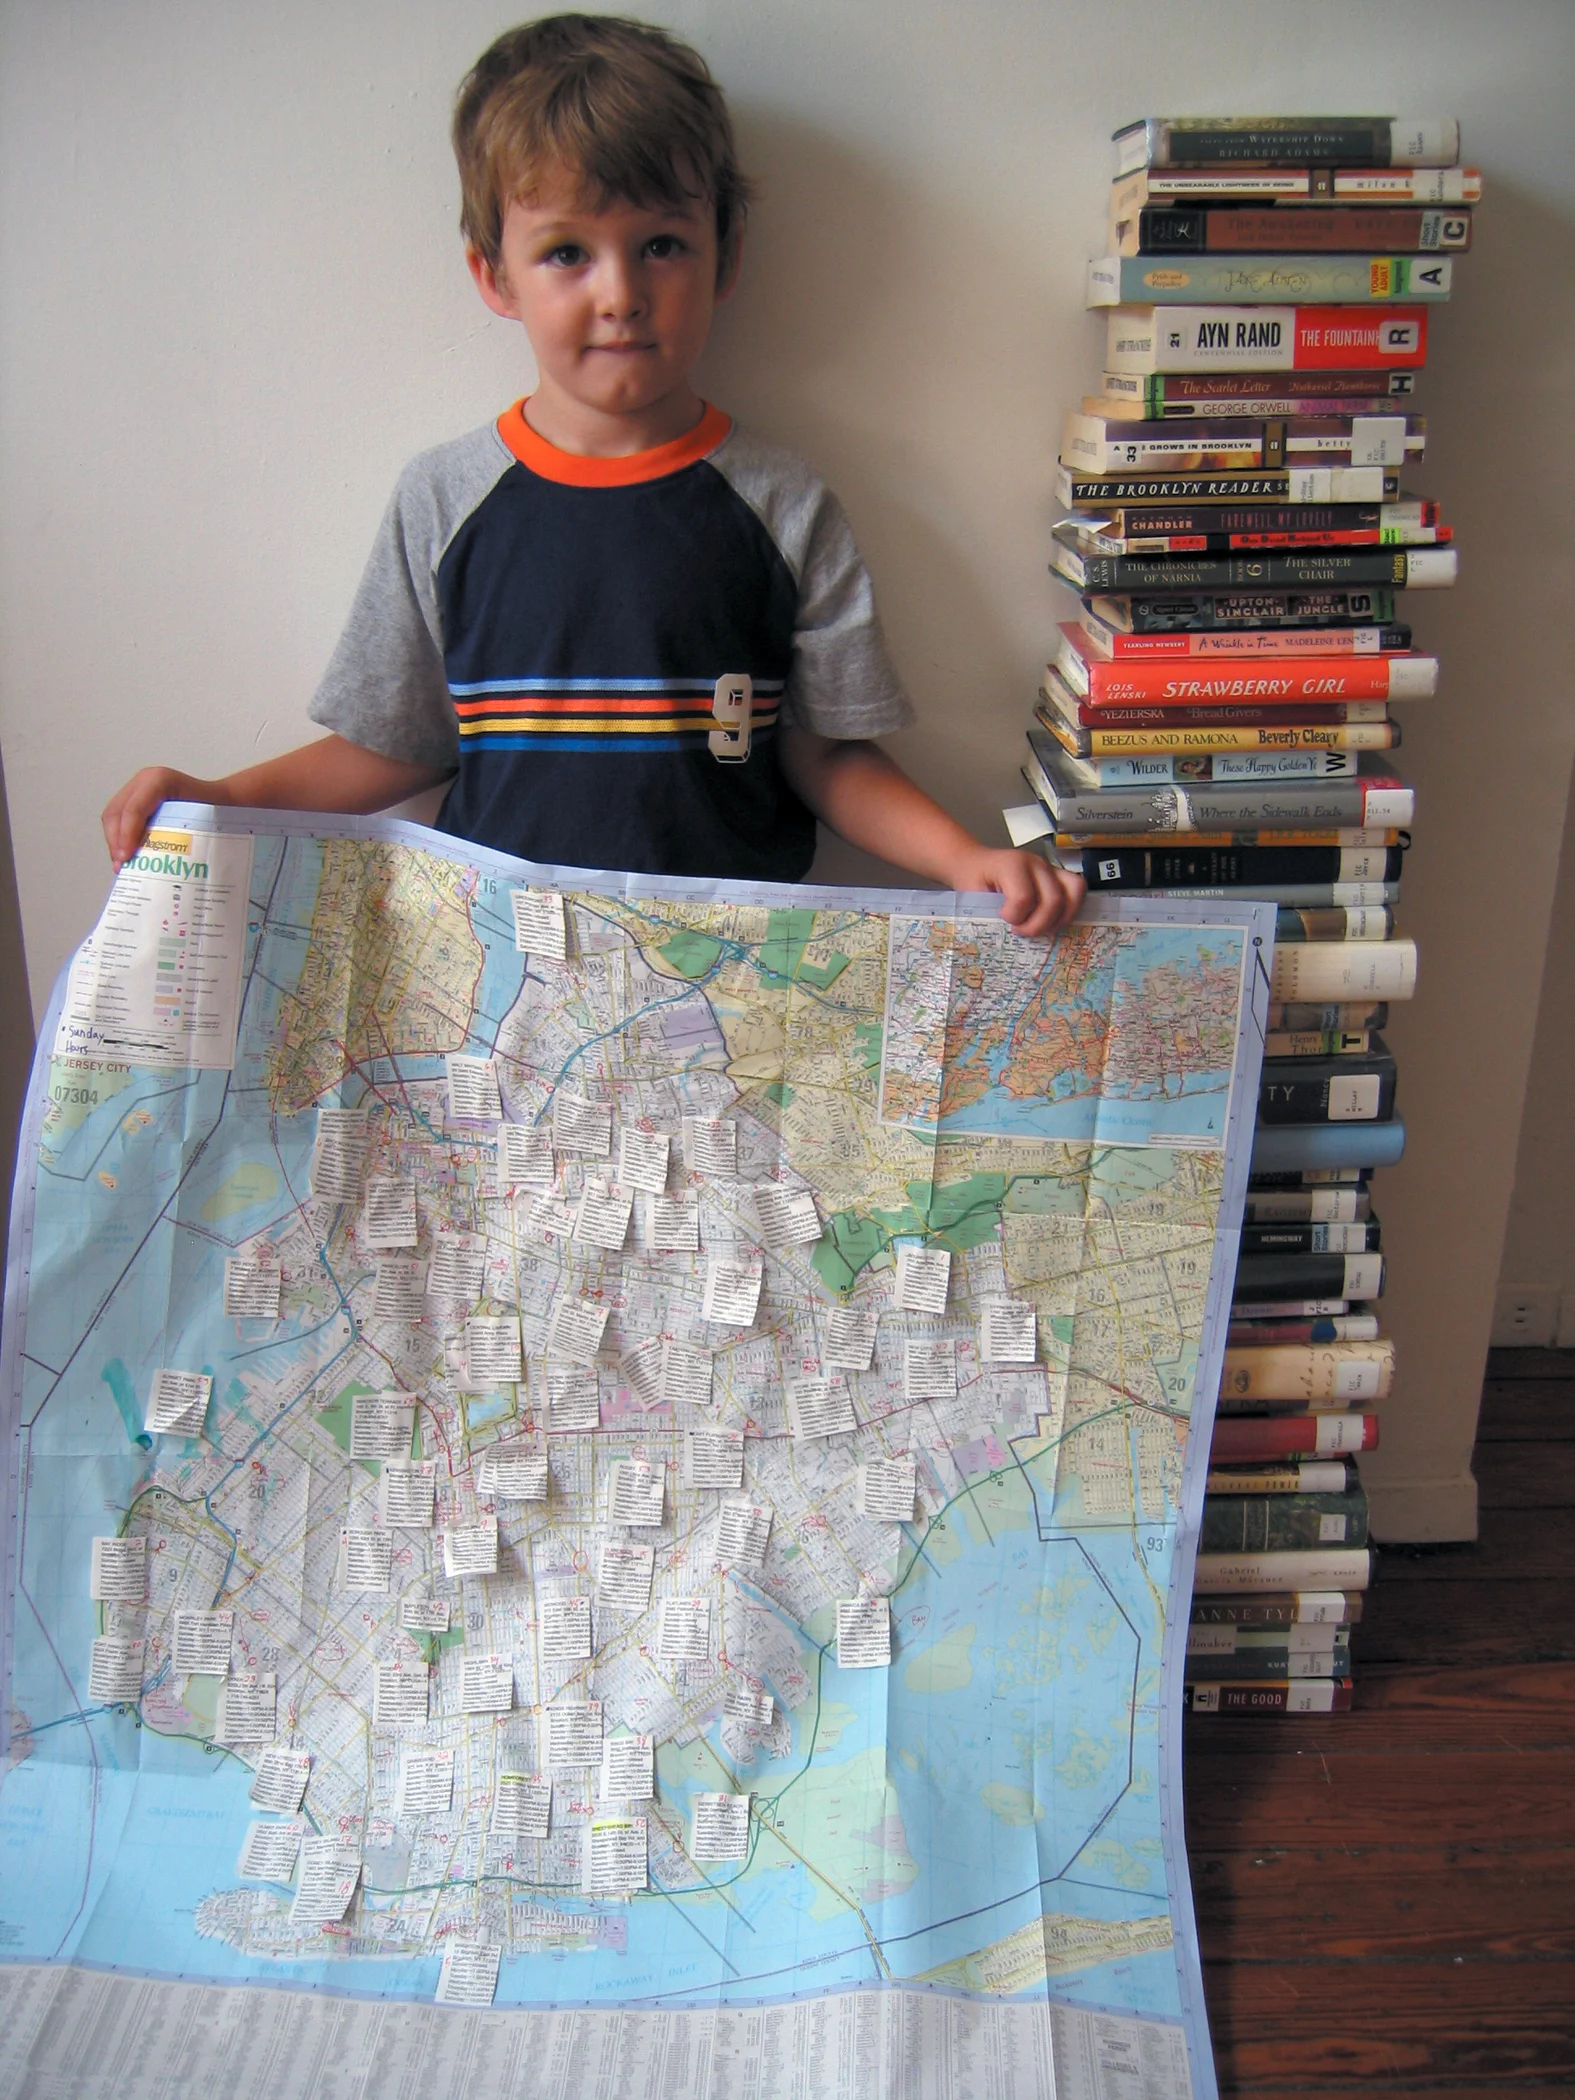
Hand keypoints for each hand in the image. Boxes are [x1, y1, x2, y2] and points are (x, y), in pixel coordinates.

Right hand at [101, 767, 211, 867]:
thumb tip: (160, 866)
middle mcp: (144, 781)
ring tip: (122, 866)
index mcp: (159, 780)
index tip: (126, 858)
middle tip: (122, 865)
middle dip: (116, 841)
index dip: (126, 835)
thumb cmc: (215, 808)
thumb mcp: (201, 817)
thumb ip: (181, 836)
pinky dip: (120, 840)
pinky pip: (120, 820)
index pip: (134, 809)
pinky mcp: (136, 800)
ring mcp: (137, 789)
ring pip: (113, 818)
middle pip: (116, 813)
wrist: (220, 799)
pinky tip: (128, 857)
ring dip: (115, 843)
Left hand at [958, 847, 1084, 938]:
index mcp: (1011, 864)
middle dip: (1038, 924)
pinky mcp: (1058, 875)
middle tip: (1020, 931)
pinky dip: (1069, 910)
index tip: (1003, 919)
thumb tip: (1006, 938)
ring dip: (1060, 919)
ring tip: (1041, 928)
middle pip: (1053, 899)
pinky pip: (1077, 890)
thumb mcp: (972, 896)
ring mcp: (1050, 868)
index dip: (1014, 917)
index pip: (1023, 897)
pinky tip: (1052, 921)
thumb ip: (988, 914)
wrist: (976, 862)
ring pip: (1074, 892)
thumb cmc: (974, 880)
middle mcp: (1036, 863)